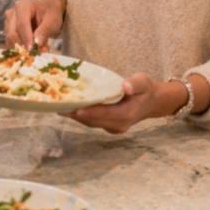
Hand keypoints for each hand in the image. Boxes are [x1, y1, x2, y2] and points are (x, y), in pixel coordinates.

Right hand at [4, 0, 65, 49]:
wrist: (48, 11)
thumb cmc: (50, 14)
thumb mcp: (52, 20)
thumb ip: (45, 31)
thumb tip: (37, 43)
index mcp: (22, 6)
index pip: (21, 24)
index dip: (26, 38)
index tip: (31, 50)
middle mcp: (12, 13)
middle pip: (12, 33)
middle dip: (23, 45)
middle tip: (35, 54)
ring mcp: (8, 22)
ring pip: (10, 39)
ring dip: (22, 48)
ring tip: (37, 51)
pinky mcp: (8, 31)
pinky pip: (10, 42)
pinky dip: (20, 49)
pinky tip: (31, 50)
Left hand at [63, 73, 179, 133]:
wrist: (152, 102)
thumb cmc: (146, 89)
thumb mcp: (143, 82)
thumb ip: (135, 84)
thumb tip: (125, 87)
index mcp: (126, 115)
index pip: (104, 114)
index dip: (88, 112)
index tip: (73, 108)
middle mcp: (118, 125)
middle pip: (92, 120)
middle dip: (74, 112)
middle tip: (56, 103)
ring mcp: (112, 128)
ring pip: (89, 122)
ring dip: (73, 114)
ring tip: (57, 103)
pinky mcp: (107, 126)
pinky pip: (90, 121)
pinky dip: (79, 114)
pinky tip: (67, 106)